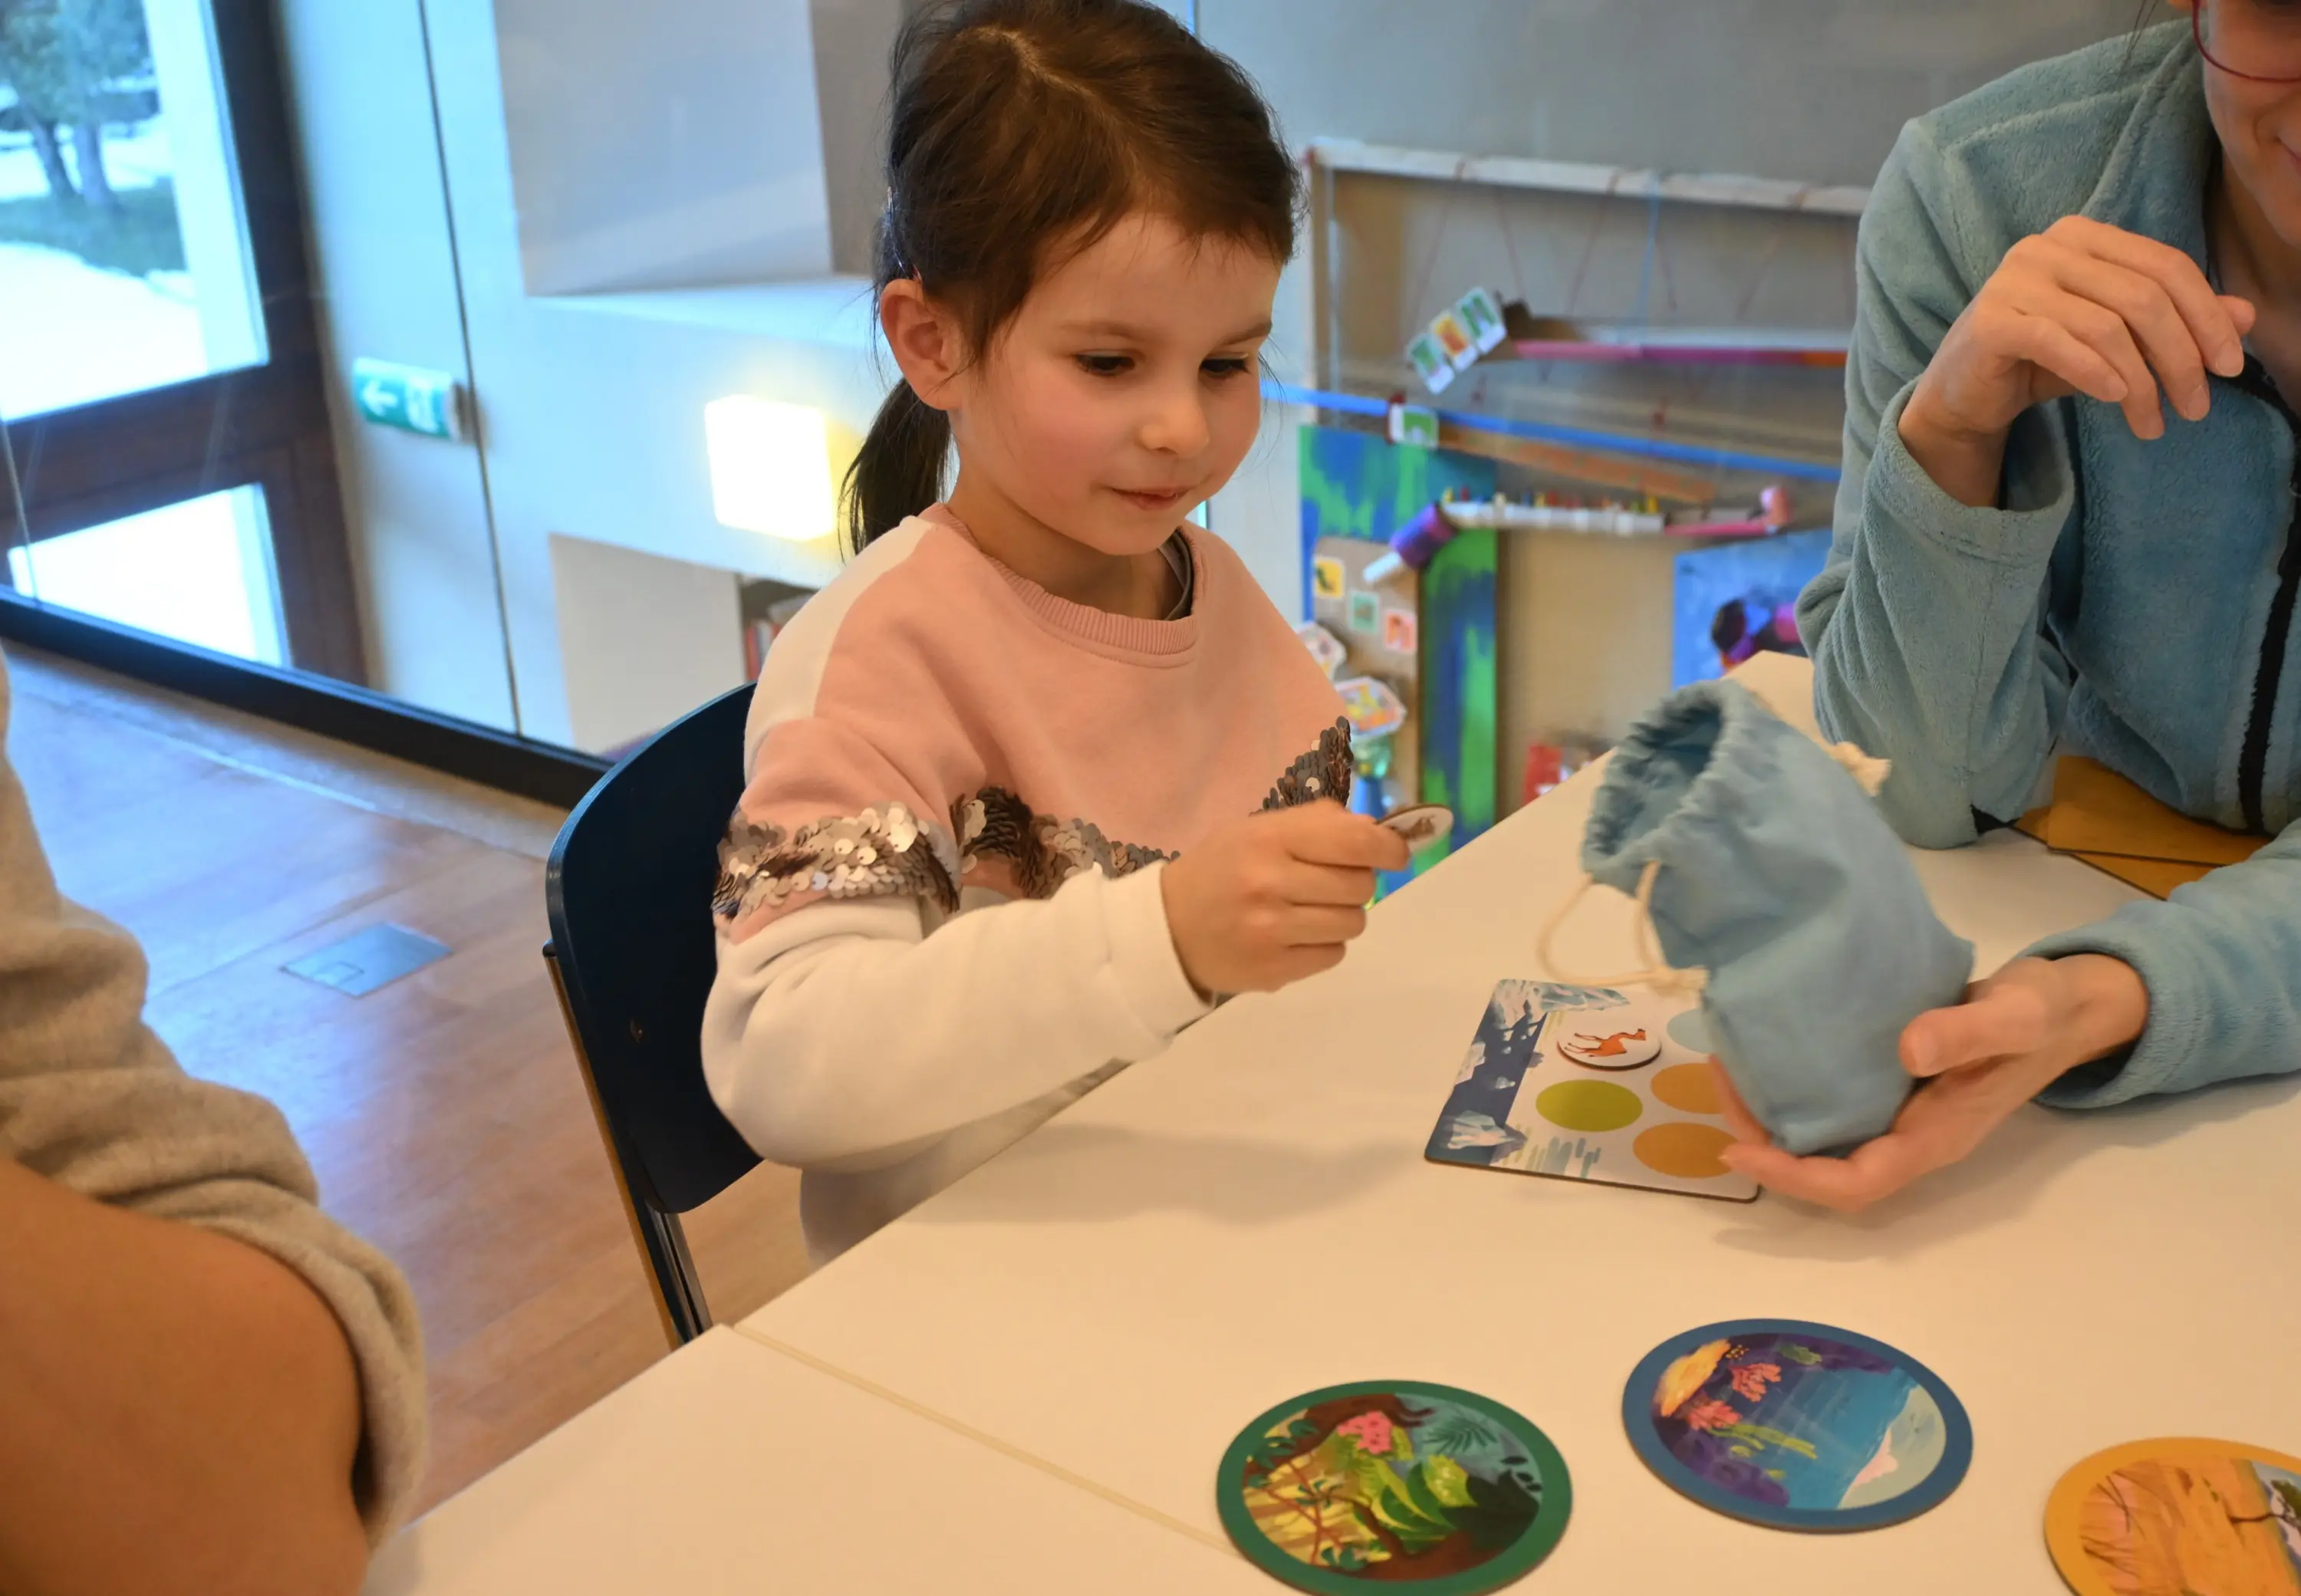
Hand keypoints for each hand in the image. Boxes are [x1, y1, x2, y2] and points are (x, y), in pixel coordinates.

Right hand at [1160, 802, 1407, 995]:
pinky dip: (1323, 946)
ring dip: (1341, 916)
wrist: (1167, 930)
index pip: (1354, 841)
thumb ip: (1314, 824)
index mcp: (1267, 839)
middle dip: (1356, 883)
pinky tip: (1295, 937)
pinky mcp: (1273, 971)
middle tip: (1328, 884)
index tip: (1394, 854)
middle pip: (1360, 886)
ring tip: (1308, 912)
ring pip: (1353, 924)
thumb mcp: (1255, 830)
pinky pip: (1333, 955)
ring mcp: (1271, 932)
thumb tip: (1376, 832)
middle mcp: (1270, 883)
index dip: (1387, 848)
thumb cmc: (1219, 870)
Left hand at [1714, 954, 2147, 1210]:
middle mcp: (1912, 1137)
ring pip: (1824, 1138)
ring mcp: (1902, 1114)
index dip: (1792, 1178)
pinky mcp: (1894, 1085)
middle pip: (1826, 1170)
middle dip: (1765, 1144)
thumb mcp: (2017, 1015)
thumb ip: (1969, 1032)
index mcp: (1936, 1138)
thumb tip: (1908, 1050)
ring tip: (1729, 1066)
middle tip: (1721, 1084)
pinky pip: (1833, 1103)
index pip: (1855, 1184)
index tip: (1737, 1150)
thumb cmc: (2043, 1013)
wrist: (2063, 1004)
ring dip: (1771, 1116)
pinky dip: (1792, 1086)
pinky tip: (1765, 1049)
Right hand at [1901, 216, 2254, 504]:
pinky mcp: (1990, 321)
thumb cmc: (2043, 359)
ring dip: (2141, 381)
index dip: (2207, 314)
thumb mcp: (2117, 338)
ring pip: (2106, 326)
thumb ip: (2176, 321)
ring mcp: (2013, 280)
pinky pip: (2059, 343)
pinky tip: (2116, 401)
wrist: (1963, 392)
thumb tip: (2245, 316)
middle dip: (2179, 356)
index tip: (2229, 366)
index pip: (2166, 265)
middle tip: (2196, 406)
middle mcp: (2047, 247)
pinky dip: (2095, 374)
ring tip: (2154, 422)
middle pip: (2142, 296)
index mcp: (2084, 236)